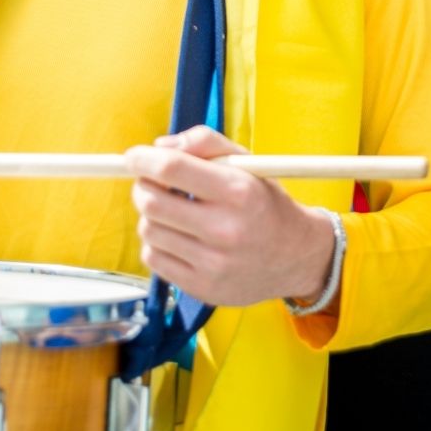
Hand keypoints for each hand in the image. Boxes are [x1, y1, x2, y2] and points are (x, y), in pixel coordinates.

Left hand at [125, 126, 338, 307]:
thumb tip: (159, 147)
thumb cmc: (265, 203)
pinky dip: (157, 243)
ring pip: (148, 230)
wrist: (296, 257)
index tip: (134, 156)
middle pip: (151, 202)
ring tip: (173, 212)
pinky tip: (178, 237)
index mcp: (239, 191)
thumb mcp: (247, 162)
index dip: (143, 159)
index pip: (172, 169)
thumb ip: (205, 143)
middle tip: (150, 183)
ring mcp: (213, 263)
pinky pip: (154, 259)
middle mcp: (226, 229)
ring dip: (151, 216)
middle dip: (142, 186)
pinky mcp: (202, 287)